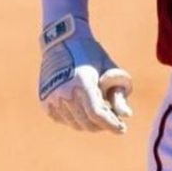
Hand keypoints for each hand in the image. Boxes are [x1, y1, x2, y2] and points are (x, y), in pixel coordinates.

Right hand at [38, 14, 132, 132]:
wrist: (61, 41)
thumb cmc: (90, 54)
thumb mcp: (108, 69)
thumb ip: (118, 93)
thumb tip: (126, 115)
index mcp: (81, 83)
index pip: (97, 114)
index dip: (111, 125)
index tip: (122, 129)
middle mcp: (64, 93)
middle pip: (87, 123)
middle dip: (103, 125)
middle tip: (113, 119)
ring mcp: (52, 98)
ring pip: (76, 124)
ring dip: (89, 123)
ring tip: (98, 112)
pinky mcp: (45, 101)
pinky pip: (64, 120)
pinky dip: (75, 119)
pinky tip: (82, 109)